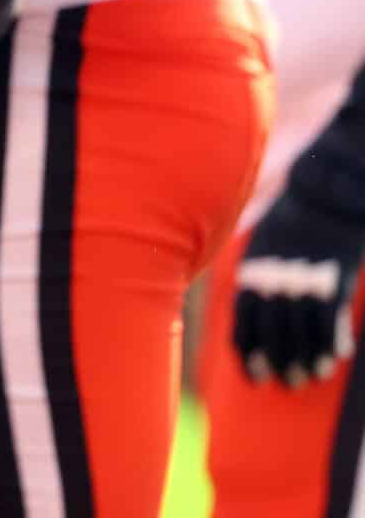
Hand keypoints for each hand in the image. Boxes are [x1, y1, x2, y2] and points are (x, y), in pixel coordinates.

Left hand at [235, 186, 364, 388]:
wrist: (326, 194)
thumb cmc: (295, 217)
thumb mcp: (264, 242)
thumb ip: (259, 272)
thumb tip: (254, 302)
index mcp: (251, 268)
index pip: (242, 318)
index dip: (247, 350)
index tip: (252, 373)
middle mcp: (272, 278)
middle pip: (271, 331)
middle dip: (277, 360)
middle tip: (285, 381)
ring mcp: (302, 280)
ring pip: (301, 331)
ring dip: (305, 358)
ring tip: (308, 377)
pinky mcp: (331, 280)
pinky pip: (329, 321)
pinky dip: (330, 343)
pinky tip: (334, 359)